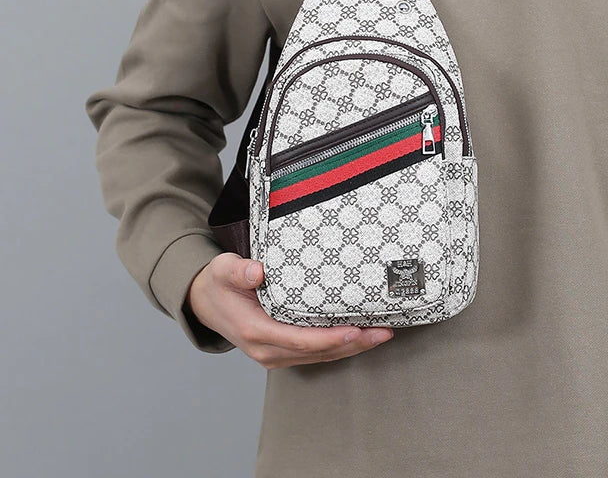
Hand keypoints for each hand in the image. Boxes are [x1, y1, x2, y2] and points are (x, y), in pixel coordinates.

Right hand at [186, 252, 393, 368]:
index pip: (299, 339)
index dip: (329, 338)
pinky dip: (339, 346)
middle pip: (317, 352)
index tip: (355, 330)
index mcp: (255, 331)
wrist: (205, 302)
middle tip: (382, 332)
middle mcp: (267, 349)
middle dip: (352, 344)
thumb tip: (257, 271)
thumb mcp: (223, 270)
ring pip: (320, 356)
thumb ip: (239, 271)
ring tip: (381, 334)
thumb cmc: (219, 284)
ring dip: (351, 347)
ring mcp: (275, 353)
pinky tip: (360, 336)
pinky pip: (315, 353)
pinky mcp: (282, 350)